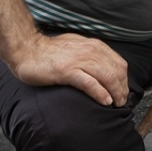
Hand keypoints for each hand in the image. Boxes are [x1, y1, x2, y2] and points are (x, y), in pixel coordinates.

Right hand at [10, 33, 129, 106]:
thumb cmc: (49, 51)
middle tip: (122, 102)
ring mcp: (79, 61)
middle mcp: (90, 52)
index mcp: (94, 46)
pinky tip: (105, 101)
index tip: (123, 91)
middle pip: (116, 72)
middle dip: (122, 89)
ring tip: (116, 104)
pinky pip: (90, 83)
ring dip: (115, 93)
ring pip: (107, 77)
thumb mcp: (77, 47)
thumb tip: (103, 66)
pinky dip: (100, 93)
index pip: (118, 64)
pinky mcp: (67, 71)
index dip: (124, 80)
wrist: (26, 49)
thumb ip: (91, 54)